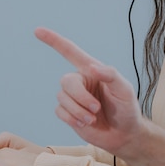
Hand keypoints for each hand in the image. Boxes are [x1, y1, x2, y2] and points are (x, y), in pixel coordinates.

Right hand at [34, 26, 164, 165]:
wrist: (124, 135)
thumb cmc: (126, 108)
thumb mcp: (124, 89)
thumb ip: (110, 75)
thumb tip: (91, 68)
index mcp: (91, 69)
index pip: (70, 51)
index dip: (53, 40)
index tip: (37, 31)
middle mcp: (80, 81)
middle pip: (66, 81)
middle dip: (79, 96)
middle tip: (96, 108)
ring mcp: (74, 98)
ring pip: (62, 98)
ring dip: (78, 110)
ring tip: (93, 118)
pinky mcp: (69, 114)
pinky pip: (60, 112)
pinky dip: (72, 119)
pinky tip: (85, 123)